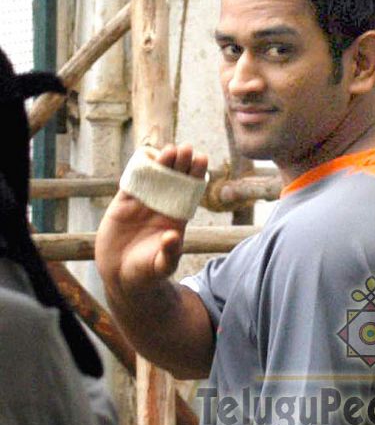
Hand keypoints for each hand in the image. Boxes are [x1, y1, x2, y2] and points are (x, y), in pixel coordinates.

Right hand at [95, 143, 207, 292]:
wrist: (122, 276)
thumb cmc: (148, 273)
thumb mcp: (162, 266)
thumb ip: (170, 253)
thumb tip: (173, 236)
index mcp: (176, 217)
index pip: (189, 191)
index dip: (196, 175)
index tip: (202, 159)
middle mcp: (162, 206)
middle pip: (174, 179)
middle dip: (181, 163)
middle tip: (187, 149)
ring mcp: (143, 202)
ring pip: (154, 176)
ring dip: (162, 162)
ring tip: (169, 150)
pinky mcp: (124, 203)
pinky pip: (132, 181)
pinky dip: (137, 168)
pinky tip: (145, 154)